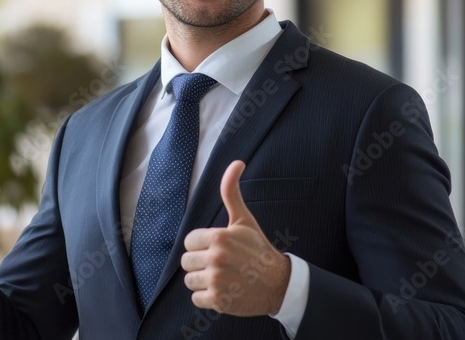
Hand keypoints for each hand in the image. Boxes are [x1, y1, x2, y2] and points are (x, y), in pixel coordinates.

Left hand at [181, 161, 290, 315]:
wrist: (278, 283)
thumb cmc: (258, 250)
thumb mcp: (243, 220)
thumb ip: (231, 192)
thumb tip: (236, 162)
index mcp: (218, 237)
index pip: (189, 242)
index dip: (201, 246)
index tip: (217, 249)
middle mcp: (215, 258)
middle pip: (186, 262)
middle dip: (200, 263)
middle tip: (220, 264)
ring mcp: (216, 280)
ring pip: (190, 281)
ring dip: (203, 281)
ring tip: (222, 277)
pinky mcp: (218, 301)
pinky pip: (196, 298)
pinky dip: (207, 297)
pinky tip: (223, 291)